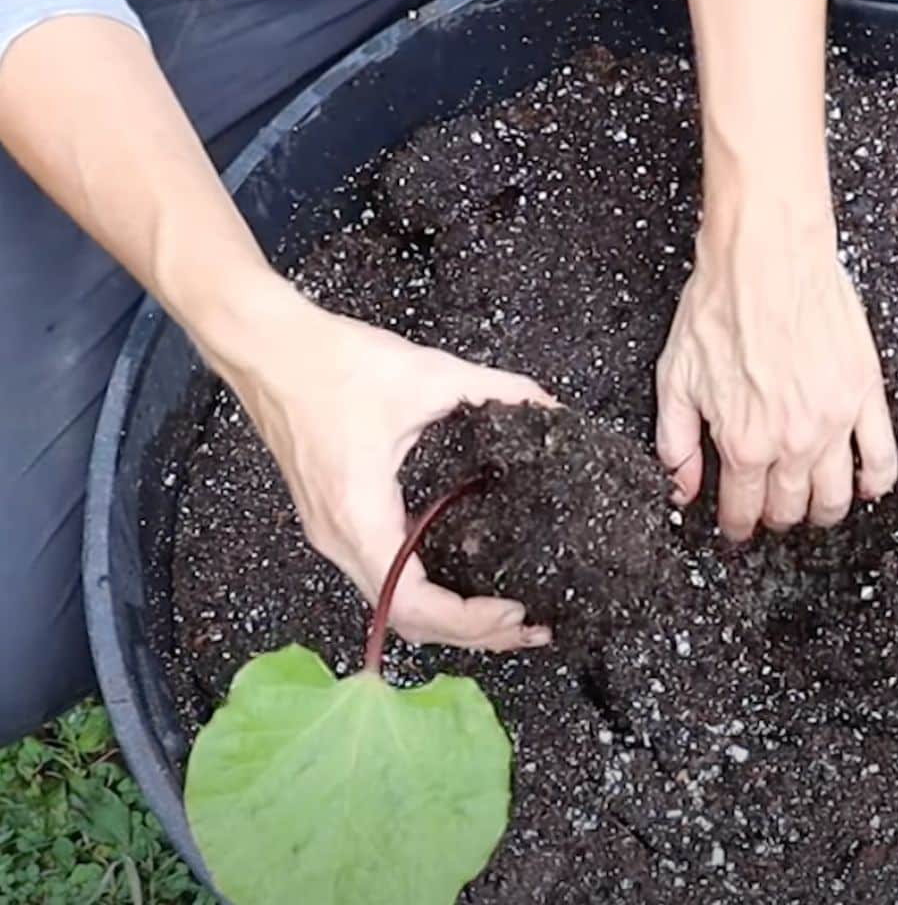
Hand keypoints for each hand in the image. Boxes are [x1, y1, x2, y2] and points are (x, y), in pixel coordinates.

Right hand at [199, 277, 555, 651]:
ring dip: (449, 620)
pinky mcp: (337, 522)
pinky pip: (384, 579)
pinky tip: (465, 584)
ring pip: (393, 607)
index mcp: (358, 516)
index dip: (467, 620)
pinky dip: (427, 595)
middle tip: (530, 628)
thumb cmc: (329, 363)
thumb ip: (495, 390)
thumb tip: (550, 406)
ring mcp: (334, 535)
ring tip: (506, 619)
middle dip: (470, 634)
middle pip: (406, 620)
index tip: (516, 611)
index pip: (412, 603)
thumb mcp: (426, 374)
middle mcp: (340, 539)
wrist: (265, 346)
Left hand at [654, 171, 897, 539]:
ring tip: (814, 507)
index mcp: (743, 441)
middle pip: (791, 509)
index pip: (743, 510)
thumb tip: (682, 487)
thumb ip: (677, 442)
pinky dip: (876, 483)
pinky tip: (867, 486)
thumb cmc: (723, 304)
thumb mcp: (676, 377)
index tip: (737, 527)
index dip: (737, 526)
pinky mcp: (866, 396)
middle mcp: (791, 441)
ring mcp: (834, 422)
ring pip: (836, 496)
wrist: (767, 257)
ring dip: (823, 511)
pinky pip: (882, 458)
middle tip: (771, 511)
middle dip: (776, 519)